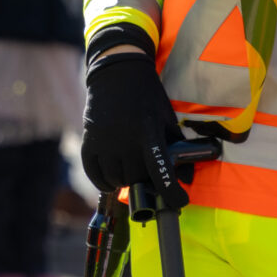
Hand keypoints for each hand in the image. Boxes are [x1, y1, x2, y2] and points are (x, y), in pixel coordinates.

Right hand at [79, 35, 180, 199]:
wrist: (117, 73)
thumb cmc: (147, 96)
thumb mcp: (167, 118)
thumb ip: (177, 147)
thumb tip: (187, 178)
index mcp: (148, 132)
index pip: (161, 172)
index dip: (172, 193)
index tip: (178, 203)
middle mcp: (124, 139)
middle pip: (136, 178)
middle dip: (146, 183)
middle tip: (150, 179)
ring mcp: (104, 140)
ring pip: (115, 178)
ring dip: (125, 181)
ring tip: (131, 174)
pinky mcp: (89, 139)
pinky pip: (93, 171)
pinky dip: (103, 181)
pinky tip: (111, 181)